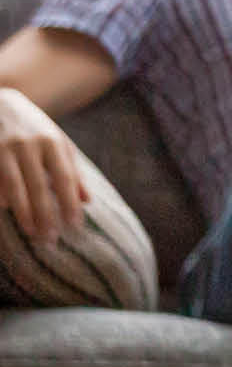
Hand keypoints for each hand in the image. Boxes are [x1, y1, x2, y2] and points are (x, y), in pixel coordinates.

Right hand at [0, 87, 86, 244]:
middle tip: (51, 239)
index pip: (65, 178)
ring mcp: (2, 149)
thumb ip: (72, 169)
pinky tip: (6, 212)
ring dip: (23, 214)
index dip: (70, 203)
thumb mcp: (57, 141)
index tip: (75, 225)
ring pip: (14, 188)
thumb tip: (87, 200)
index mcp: (51, 142)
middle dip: (46, 215)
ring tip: (33, 233)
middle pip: (39, 187)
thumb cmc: (33, 127)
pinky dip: (1, 198)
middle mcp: (27, 145)